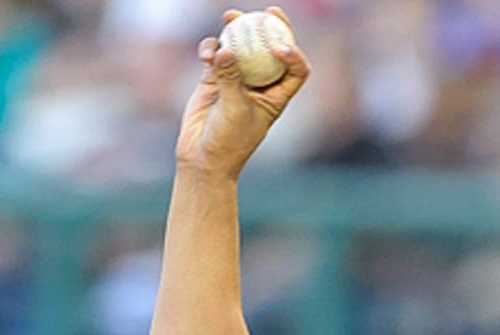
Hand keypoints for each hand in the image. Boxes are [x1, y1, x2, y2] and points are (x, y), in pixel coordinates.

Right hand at [175, 7, 308, 179]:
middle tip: (267, 11)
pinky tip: (205, 54)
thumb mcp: (233, 110)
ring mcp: (237, 80)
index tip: (278, 47)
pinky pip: (217, 54)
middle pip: (272, 51)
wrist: (203, 156)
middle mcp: (260, 86)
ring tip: (230, 18)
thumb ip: (230, 79)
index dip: (294, 55)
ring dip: (238, 30)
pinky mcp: (215, 78)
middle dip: (271, 29)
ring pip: (242, 47)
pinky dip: (212, 48)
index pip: (296, 71)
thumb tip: (226, 49)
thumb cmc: (228, 141)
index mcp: (276, 97)